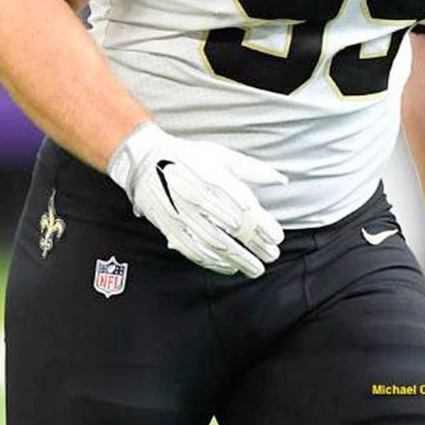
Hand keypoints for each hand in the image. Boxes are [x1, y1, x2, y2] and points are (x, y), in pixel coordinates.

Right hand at [108, 122, 286, 277]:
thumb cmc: (188, 157)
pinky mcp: (170, 227)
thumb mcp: (220, 156)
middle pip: (232, 228)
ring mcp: (182, 214)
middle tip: (272, 256)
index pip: (244, 206)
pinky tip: (229, 267)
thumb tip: (281, 179)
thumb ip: (251, 170)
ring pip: (215, 243)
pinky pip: (194, 250)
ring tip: (255, 268)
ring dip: (238, 259)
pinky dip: (213, 262)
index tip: (277, 237)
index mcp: (212, 177)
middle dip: (255, 245)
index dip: (262, 225)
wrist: (143, 161)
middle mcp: (197, 196)